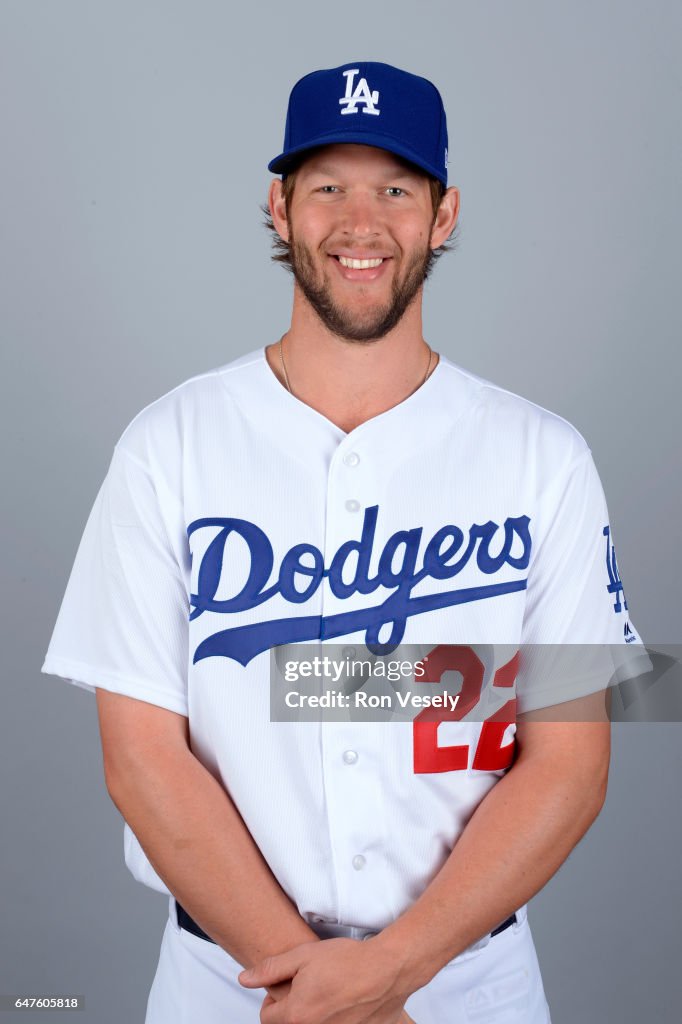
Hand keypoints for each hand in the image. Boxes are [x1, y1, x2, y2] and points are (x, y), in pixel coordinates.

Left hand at [238, 936, 413, 1023]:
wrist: (388, 969)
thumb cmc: (348, 961)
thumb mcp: (303, 955)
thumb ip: (270, 969)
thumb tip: (245, 979)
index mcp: (296, 1015)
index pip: (266, 1017)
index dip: (273, 999)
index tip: (288, 987)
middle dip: (292, 1010)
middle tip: (309, 989)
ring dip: (313, 1016)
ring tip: (328, 995)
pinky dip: (335, 1020)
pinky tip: (344, 1004)